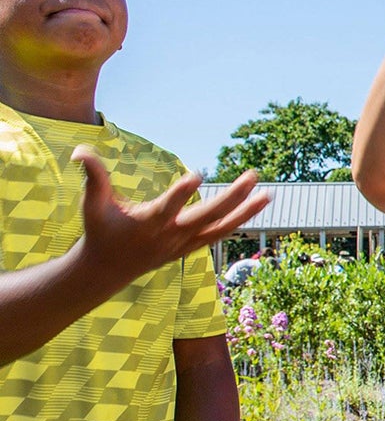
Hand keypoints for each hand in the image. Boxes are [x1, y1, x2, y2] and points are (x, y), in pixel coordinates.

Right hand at [71, 145, 270, 278]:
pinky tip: (258, 206)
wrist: (107, 270)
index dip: (182, 192)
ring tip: (268, 193)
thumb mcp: (93, 203)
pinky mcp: (191, 247)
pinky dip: (239, 221)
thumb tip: (79, 150)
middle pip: (207, 216)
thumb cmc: (100, 230)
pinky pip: (220, 234)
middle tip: (252, 176)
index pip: (168, 207)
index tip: (197, 174)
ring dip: (246, 211)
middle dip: (231, 198)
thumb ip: (92, 176)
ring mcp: (184, 243)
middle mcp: (171, 235)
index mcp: (148, 222)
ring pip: (220, 227)